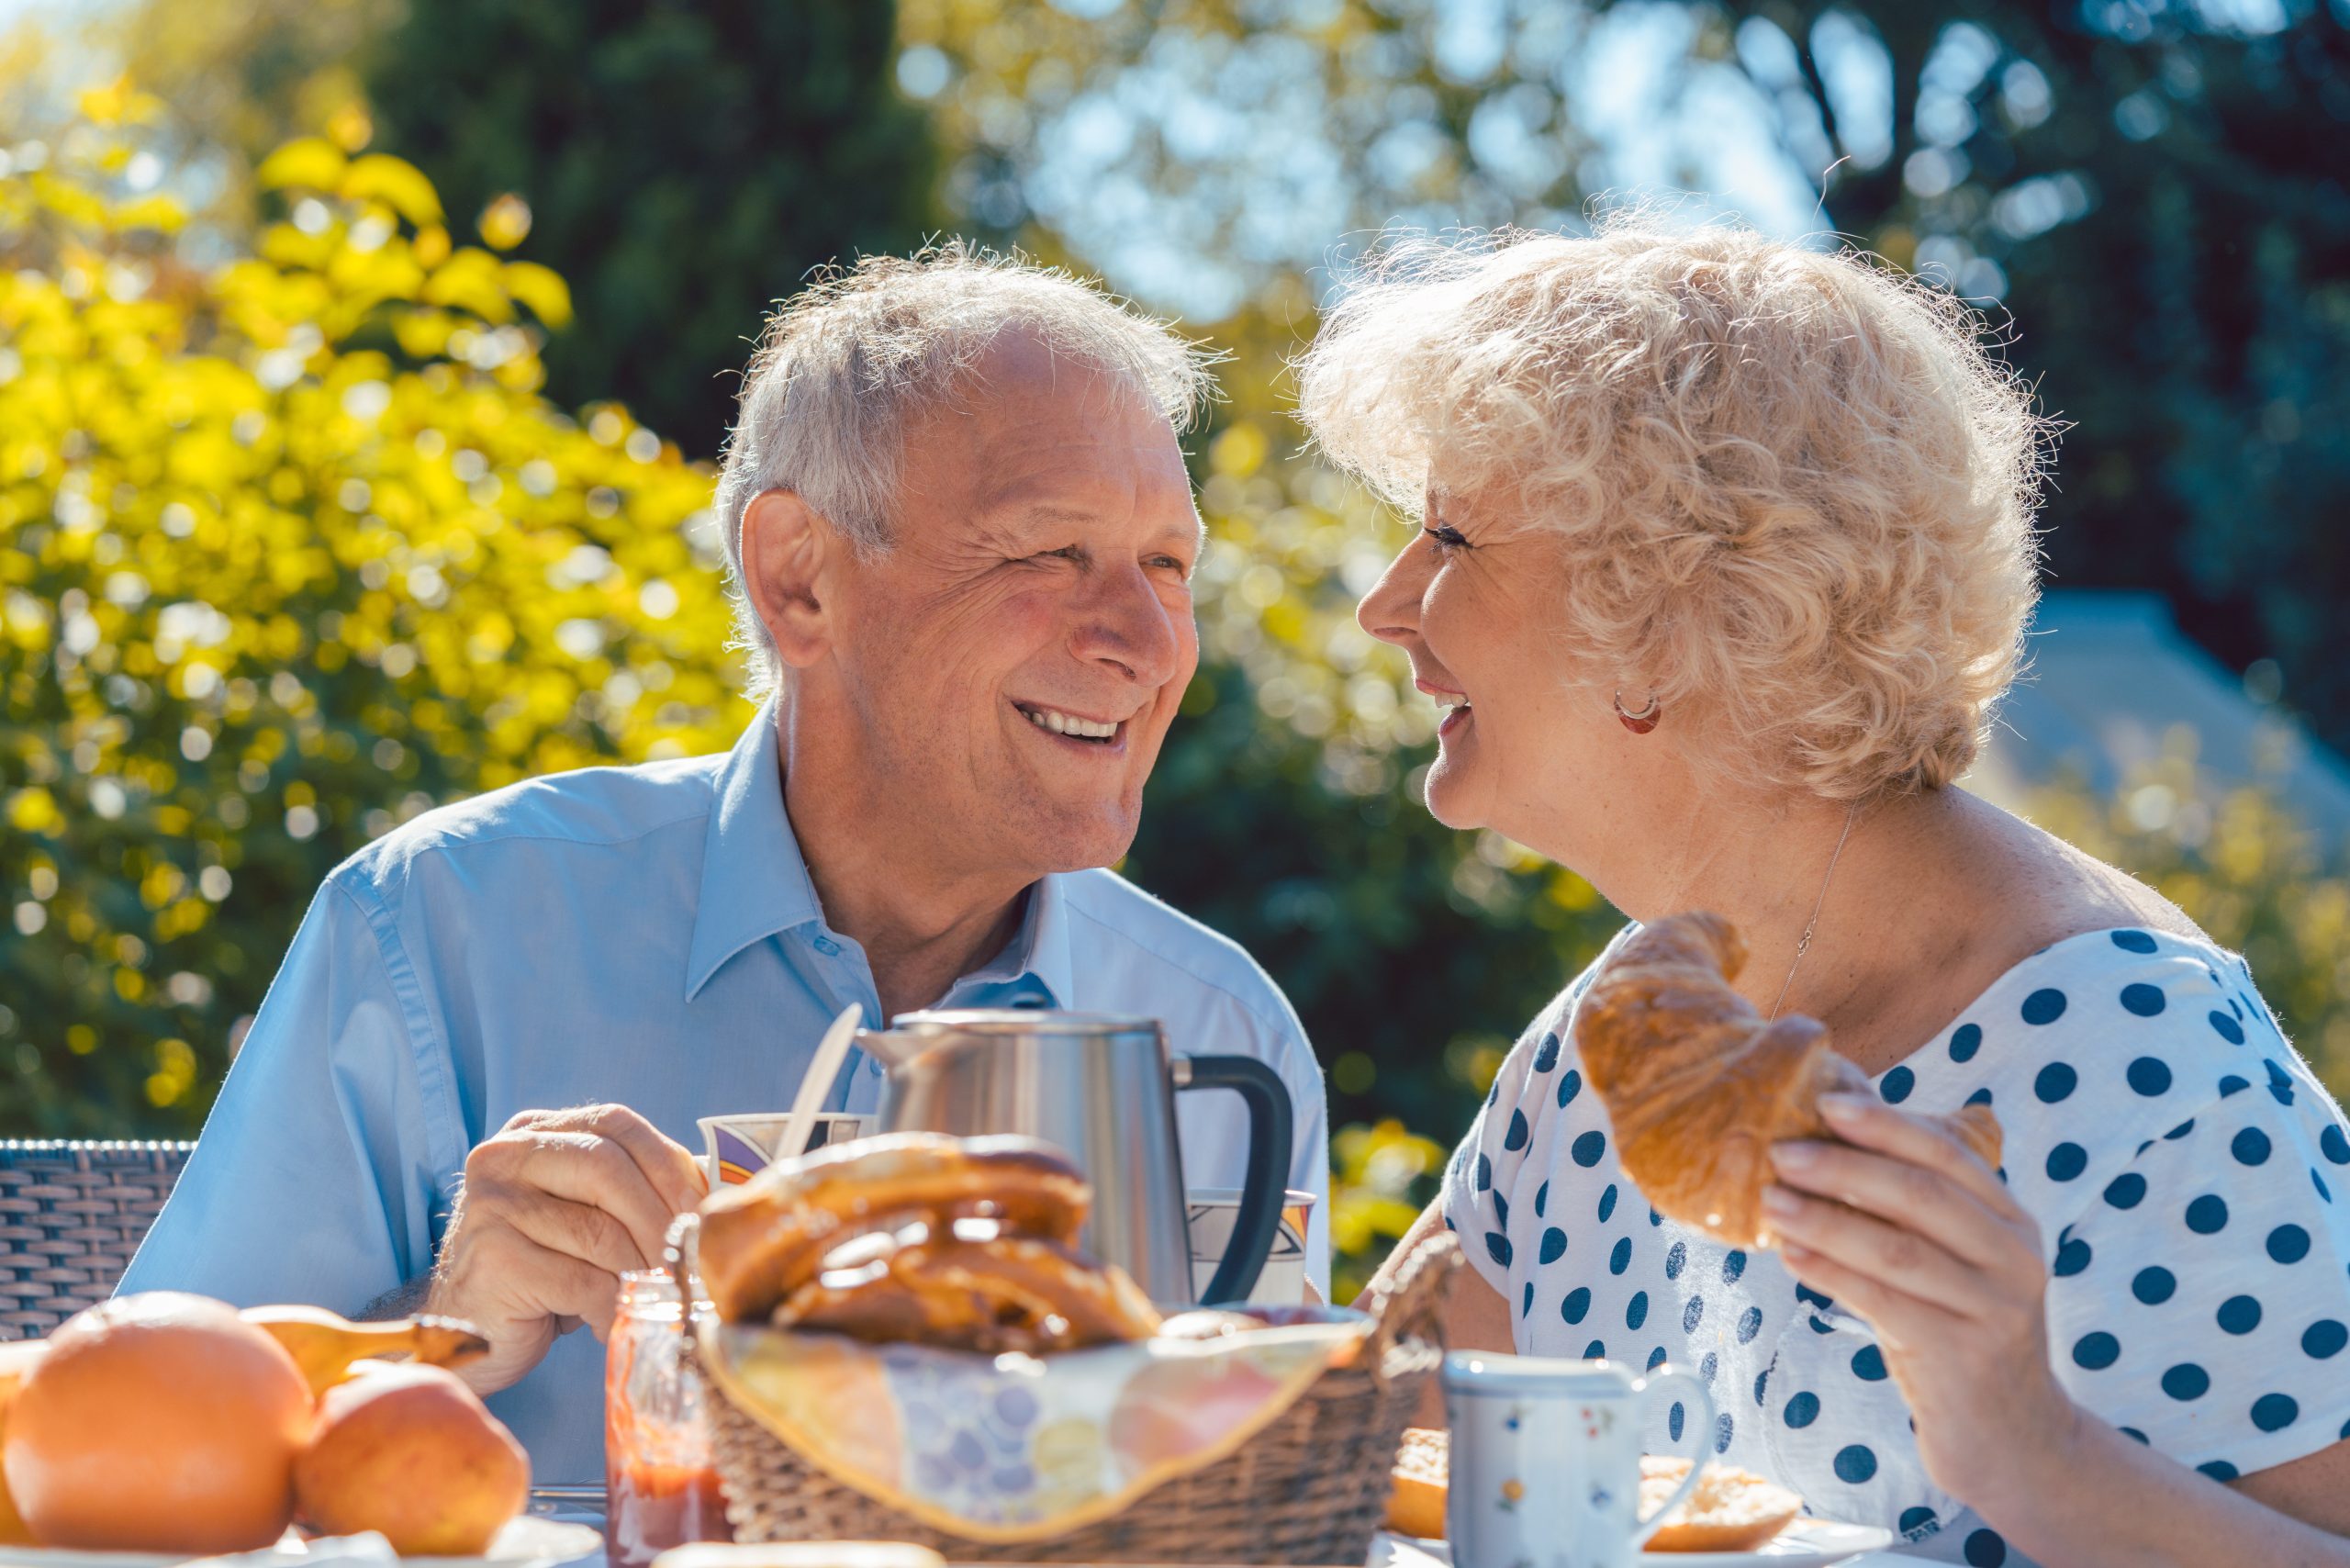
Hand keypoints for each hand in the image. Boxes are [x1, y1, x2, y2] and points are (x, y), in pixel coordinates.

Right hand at [427, 1104, 706, 1393]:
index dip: (668, 1164)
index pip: (615, 1124)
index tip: (701, 1210)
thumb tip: (721, 1189)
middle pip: (607, 1169)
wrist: (472, 1330)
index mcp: (535, 1130)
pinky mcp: (491, 1259)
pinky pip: (579, 1280)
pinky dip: (611, 1306)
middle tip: (687, 1261)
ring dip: (640, 1270)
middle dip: (660, 1220)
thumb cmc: (545, 1270)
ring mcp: (491, 1204)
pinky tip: (614, 1323)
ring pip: (598, 1230)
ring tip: (656, 1297)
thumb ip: (639, 1191)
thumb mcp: (591, 1215)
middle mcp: (505, 1155)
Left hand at [1762, 1092, 2080, 1511]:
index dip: (1886, 1124)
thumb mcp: (1951, 1260)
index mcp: (2011, 1219)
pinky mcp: (1962, 1355)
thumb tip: (1825, 1140)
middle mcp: (2014, 1257)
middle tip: (1780, 1151)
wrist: (2008, 1433)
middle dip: (1843, 1167)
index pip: (1946, 1153)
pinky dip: (1829, 1273)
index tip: (1825, 1102)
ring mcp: (1994, 1308)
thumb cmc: (1958, 1328)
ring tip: (1770, 1201)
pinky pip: (1883, 1302)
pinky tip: (1789, 1255)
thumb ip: (1911, 1209)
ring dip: (1824, 1220)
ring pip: (1896, 1250)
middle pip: (1920, 1196)